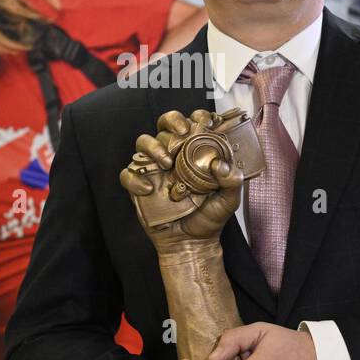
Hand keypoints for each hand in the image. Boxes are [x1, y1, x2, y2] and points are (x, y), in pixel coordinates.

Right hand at [119, 109, 244, 254]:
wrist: (191, 243)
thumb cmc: (209, 218)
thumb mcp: (228, 201)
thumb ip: (231, 182)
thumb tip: (220, 165)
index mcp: (194, 152)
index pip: (192, 123)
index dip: (196, 116)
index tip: (206, 121)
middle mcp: (173, 154)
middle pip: (164, 125)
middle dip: (171, 121)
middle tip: (182, 132)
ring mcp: (153, 168)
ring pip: (143, 143)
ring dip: (153, 147)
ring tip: (167, 163)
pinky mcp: (138, 184)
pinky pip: (128, 174)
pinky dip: (134, 179)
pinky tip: (148, 189)